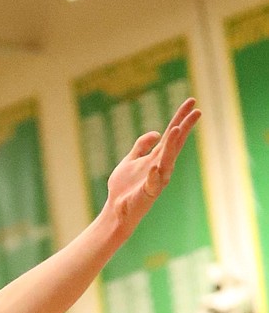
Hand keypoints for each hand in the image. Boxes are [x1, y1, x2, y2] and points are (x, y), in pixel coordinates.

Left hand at [105, 98, 198, 233]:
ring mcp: (156, 179)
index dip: (180, 118)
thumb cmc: (124, 187)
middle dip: (184, 127)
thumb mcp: (131, 160)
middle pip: (175, 143)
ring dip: (173, 145)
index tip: (191, 102)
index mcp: (157, 157)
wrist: (116, 210)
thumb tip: (157, 132)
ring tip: (177, 129)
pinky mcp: (148, 193)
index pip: (171, 134)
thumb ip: (142, 146)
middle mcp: (161, 166)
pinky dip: (155, 174)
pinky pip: (153, 182)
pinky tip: (156, 166)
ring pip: (167, 159)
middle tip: (196, 110)